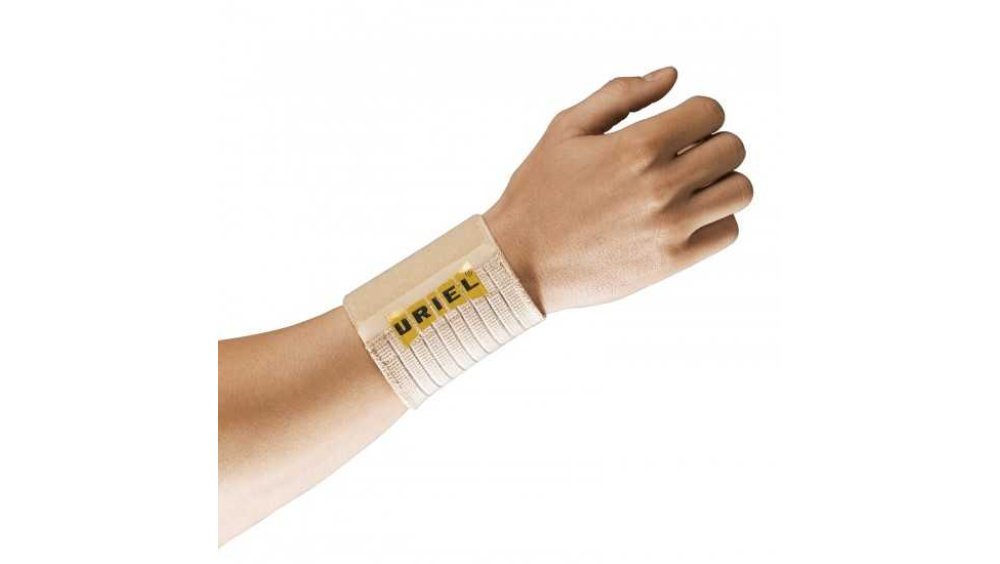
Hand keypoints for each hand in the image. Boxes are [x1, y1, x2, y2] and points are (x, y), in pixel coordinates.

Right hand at [484, 66, 751, 313]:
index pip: (711, 112)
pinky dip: (716, 219)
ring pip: (739, 190)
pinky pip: (727, 231)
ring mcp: (670, 226)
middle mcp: (660, 186)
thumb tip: (671, 76)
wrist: (521, 261)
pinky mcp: (672, 261)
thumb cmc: (539, 191)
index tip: (681, 128)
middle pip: (732, 148)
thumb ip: (620, 95)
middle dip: (713, 144)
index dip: (699, 113)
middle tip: (685, 157)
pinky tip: (687, 216)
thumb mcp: (567, 129)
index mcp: (636, 147)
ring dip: (722, 182)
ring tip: (692, 187)